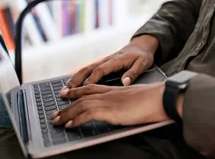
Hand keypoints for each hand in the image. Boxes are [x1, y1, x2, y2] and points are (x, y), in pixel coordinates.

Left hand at [51, 83, 169, 127]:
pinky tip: (70, 126)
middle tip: (54, 113)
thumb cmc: (153, 100)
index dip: (77, 91)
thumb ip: (126, 103)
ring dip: (66, 114)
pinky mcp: (110, 110)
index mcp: (115, 90)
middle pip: (82, 97)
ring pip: (81, 105)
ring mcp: (109, 101)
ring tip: (56, 121)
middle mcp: (109, 93)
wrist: (160, 97)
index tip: (66, 94)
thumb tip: (122, 110)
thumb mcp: (136, 99)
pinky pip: (88, 114)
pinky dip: (77, 120)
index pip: (91, 88)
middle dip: (66, 105)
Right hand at [66, 34, 158, 87]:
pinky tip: (72, 85)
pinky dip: (79, 77)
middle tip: (66, 91)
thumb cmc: (142, 56)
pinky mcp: (103, 64)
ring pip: (86, 69)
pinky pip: (88, 70)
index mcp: (115, 60)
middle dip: (77, 80)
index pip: (101, 70)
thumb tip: (125, 82)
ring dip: (75, 79)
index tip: (85, 89)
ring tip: (64, 90)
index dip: (92, 79)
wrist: (141, 45)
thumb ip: (133, 73)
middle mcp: (107, 60)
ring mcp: (103, 61)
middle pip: (88, 69)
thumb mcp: (142, 63)